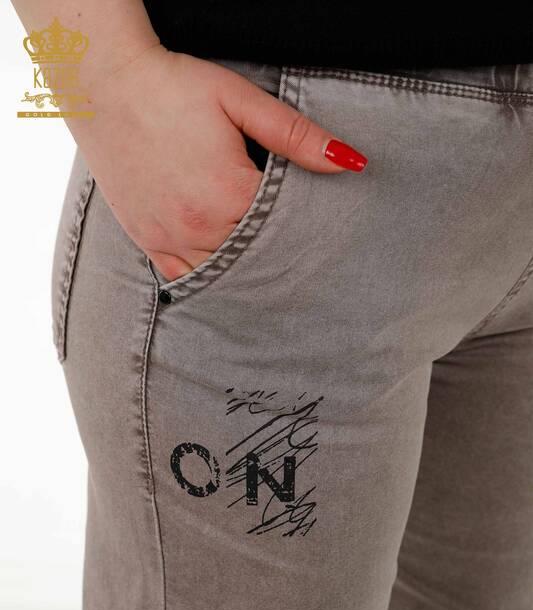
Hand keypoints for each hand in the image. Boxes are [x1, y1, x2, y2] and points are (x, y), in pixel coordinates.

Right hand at [68, 45, 367, 280]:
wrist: (104, 85)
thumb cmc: (174, 87)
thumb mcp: (240, 101)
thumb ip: (296, 135)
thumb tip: (350, 162)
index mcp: (230, 192)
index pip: (285, 229)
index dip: (305, 230)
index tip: (323, 237)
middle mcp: (200, 225)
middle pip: (257, 257)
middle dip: (279, 255)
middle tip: (306, 265)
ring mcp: (170, 237)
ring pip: (224, 274)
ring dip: (246, 271)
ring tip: (270, 271)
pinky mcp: (148, 240)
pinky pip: (184, 277)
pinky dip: (208, 278)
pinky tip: (227, 275)